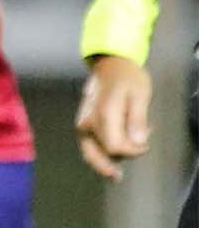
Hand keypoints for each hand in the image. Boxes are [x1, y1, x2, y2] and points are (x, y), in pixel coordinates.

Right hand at [78, 55, 153, 181]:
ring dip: (110, 159)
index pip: (114, 148)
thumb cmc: (128, 78)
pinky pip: (91, 147)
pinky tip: (117, 148)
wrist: (110, 67)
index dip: (132, 152)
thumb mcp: (140, 94)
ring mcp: (82, 126)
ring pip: (92, 155)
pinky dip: (104, 153)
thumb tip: (137, 143)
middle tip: (135, 157)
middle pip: (97, 157)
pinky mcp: (82, 128)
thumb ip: (137, 119)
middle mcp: (88, 124)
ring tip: (128, 152)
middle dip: (118, 160)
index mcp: (103, 115)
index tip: (145, 145)